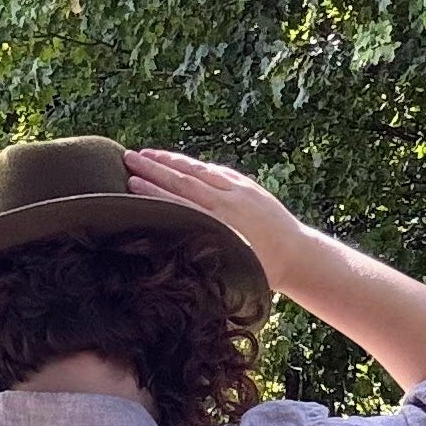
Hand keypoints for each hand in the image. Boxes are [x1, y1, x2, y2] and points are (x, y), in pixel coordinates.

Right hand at [124, 148, 310, 291]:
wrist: (298, 254)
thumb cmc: (264, 271)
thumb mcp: (234, 269)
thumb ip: (207, 262)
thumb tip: (175, 261)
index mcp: (223, 224)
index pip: (181, 202)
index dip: (154, 191)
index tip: (131, 182)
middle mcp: (229, 202)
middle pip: (184, 180)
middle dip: (154, 168)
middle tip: (127, 158)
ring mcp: (239, 190)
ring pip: (198, 170)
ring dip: (169, 161)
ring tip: (145, 154)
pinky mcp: (246, 186)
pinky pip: (214, 171)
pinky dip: (193, 165)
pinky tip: (178, 161)